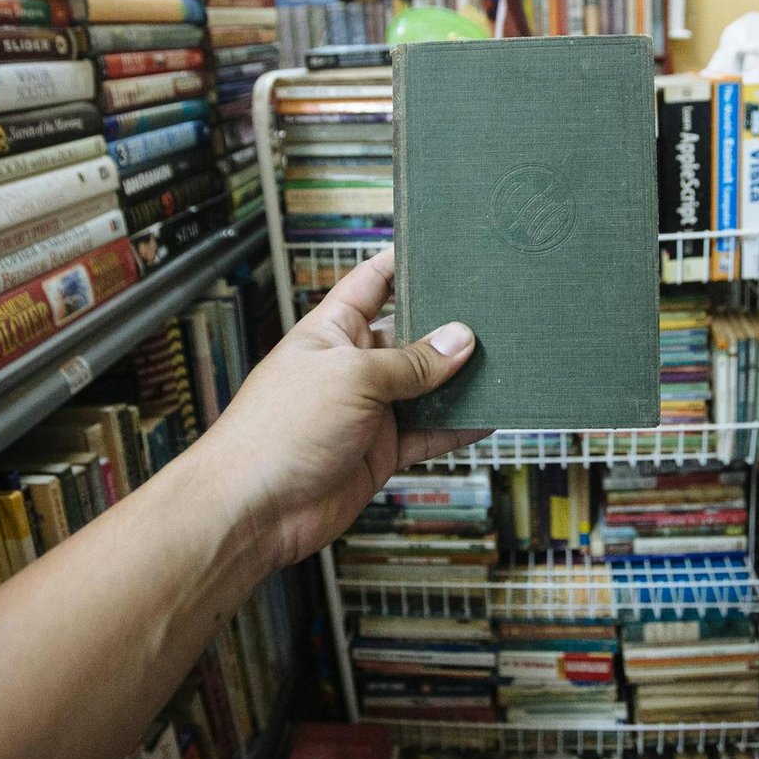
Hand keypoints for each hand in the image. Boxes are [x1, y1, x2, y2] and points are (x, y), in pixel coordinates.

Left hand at [204, 249, 487, 568]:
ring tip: (504, 364)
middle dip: (447, 328)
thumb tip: (459, 340)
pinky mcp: (380, 450)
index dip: (403, 263)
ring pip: (426, 387)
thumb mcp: (351, 377)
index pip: (372, 282)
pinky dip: (457, 427)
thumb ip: (410, 361)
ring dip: (459, 380)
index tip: (442, 249)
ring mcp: (368, 410)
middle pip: (409, 336)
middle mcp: (352, 366)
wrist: (254, 509)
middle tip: (493, 315)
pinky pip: (428, 433)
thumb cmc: (276, 430)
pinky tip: (487, 418)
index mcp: (333, 330)